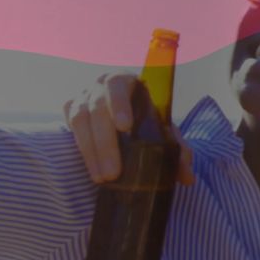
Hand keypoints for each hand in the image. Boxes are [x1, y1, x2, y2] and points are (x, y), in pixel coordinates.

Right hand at [63, 73, 194, 184]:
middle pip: (98, 109)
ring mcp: (83, 96)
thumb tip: (188, 178)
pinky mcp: (70, 109)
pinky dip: (81, 148)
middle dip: (106, 143)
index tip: (125, 127)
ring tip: (102, 178)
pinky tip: (92, 167)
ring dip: (91, 152)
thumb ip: (178, 148)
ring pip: (81, 120)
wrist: (126, 116)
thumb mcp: (165, 129)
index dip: (119, 105)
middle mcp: (101, 84)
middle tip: (113, 173)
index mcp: (127, 81)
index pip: (118, 86)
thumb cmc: (148, 119)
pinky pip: (72, 127)